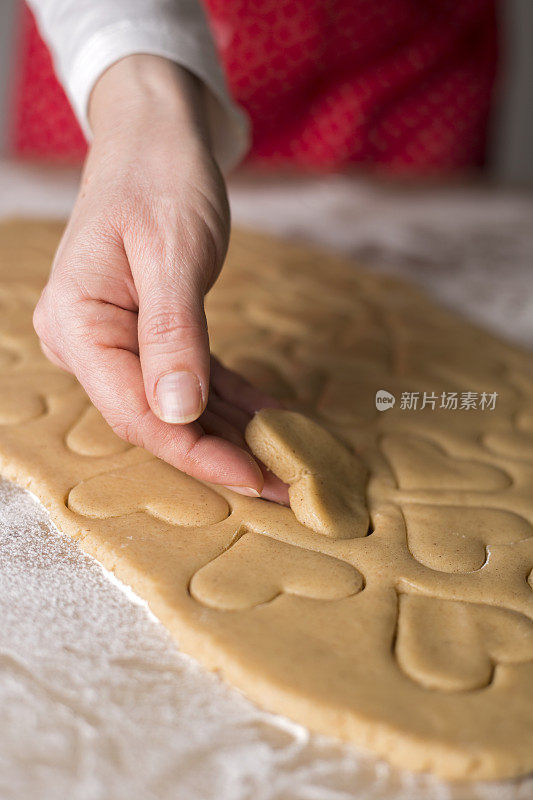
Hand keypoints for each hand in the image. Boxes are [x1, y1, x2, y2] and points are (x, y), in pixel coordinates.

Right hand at [33, 56, 286, 502]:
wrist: (156, 134)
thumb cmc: (160, 177)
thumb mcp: (172, 253)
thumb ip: (173, 335)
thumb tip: (178, 414)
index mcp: (78, 324)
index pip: (136, 411)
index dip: (197, 452)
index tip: (256, 477)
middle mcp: (87, 341)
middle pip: (156, 418)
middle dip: (221, 452)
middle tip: (286, 483)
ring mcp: (115, 340)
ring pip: (176, 405)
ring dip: (232, 433)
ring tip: (287, 459)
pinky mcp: (146, 333)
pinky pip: (190, 378)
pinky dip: (231, 398)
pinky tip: (271, 416)